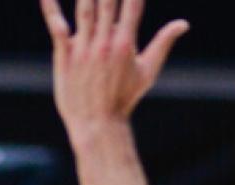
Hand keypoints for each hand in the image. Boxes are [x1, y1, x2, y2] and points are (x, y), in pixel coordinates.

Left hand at [41, 0, 187, 134]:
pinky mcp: (65, 54)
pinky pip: (56, 25)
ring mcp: (84, 46)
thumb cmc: (124, 98)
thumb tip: (183, 23)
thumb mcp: (148, 71)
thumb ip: (163, 42)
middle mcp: (105, 40)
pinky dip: (50, 7)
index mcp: (126, 42)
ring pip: (85, 7)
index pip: (133, 3)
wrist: (97, 123)